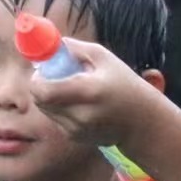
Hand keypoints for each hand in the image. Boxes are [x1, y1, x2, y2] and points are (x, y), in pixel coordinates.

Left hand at [28, 38, 164, 147]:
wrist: (143, 122)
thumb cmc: (125, 85)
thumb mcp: (105, 59)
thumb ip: (77, 49)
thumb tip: (52, 43)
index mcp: (89, 91)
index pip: (44, 91)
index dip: (37, 79)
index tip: (43, 70)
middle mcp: (81, 114)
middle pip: (41, 100)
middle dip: (41, 86)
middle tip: (53, 76)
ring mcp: (78, 129)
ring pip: (46, 109)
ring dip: (50, 97)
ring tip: (71, 89)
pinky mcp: (76, 137)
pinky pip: (56, 119)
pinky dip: (59, 109)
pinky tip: (79, 104)